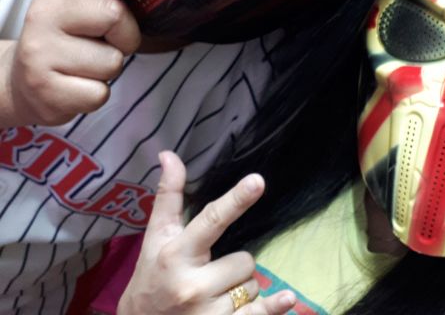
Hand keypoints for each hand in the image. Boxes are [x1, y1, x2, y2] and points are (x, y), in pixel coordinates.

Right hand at [0, 0, 145, 126]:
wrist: (22, 85)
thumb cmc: (68, 40)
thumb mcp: (81, 7)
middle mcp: (42, 14)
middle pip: (114, 14)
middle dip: (127, 35)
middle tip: (108, 43)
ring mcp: (39, 54)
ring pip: (112, 61)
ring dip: (111, 67)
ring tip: (87, 66)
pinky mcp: (46, 91)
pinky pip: (101, 93)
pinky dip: (99, 94)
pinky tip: (78, 86)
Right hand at [118, 151, 295, 314]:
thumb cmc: (150, 279)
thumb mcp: (155, 238)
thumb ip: (168, 196)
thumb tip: (168, 153)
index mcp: (177, 254)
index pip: (212, 220)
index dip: (236, 200)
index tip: (258, 181)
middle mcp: (193, 285)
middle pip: (244, 259)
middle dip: (234, 266)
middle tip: (209, 277)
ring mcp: (209, 313)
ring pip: (252, 286)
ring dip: (241, 290)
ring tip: (213, 299)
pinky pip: (259, 313)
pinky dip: (272, 307)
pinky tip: (286, 299)